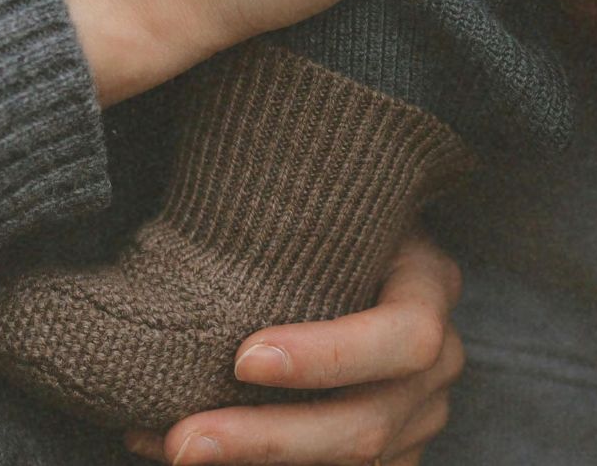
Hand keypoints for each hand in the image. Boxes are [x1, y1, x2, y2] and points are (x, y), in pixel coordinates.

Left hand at [124, 233, 465, 465]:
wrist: (339, 251)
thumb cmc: (313, 218)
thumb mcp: (319, 200)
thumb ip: (281, 204)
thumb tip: (201, 161)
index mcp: (430, 286)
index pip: (404, 336)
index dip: (330, 356)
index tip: (242, 356)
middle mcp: (437, 364)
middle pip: (369, 426)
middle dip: (268, 439)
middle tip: (181, 440)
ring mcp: (417, 420)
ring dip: (252, 465)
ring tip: (160, 444)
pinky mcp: (389, 458)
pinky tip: (176, 450)